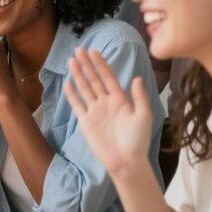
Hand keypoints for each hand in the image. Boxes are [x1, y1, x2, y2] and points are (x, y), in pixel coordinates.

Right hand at [64, 47, 153, 176]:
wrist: (126, 161)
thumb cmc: (138, 140)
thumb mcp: (144, 116)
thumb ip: (139, 97)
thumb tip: (136, 78)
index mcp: (120, 100)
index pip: (108, 77)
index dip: (101, 64)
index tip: (94, 51)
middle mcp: (106, 102)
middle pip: (94, 79)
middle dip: (87, 65)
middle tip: (79, 50)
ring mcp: (95, 111)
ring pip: (84, 88)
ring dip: (78, 75)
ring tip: (71, 61)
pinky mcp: (86, 121)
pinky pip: (77, 105)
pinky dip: (72, 94)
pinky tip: (67, 83)